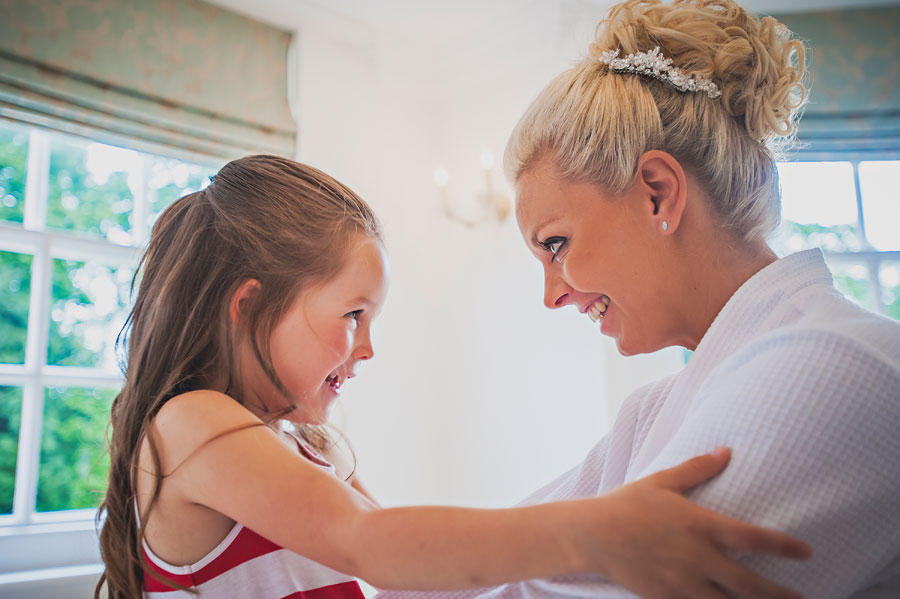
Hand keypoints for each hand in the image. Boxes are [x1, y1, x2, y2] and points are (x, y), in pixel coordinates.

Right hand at [587, 447, 811, 598]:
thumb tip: (725, 451)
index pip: (754, 539)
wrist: (592, 535)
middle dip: (780, 593)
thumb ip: (697, 468)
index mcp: (701, 525)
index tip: (807, 552)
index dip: (784, 546)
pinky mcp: (668, 598)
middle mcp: (698, 558)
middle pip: (751, 583)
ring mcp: (683, 582)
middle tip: (800, 597)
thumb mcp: (663, 481)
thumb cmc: (627, 504)